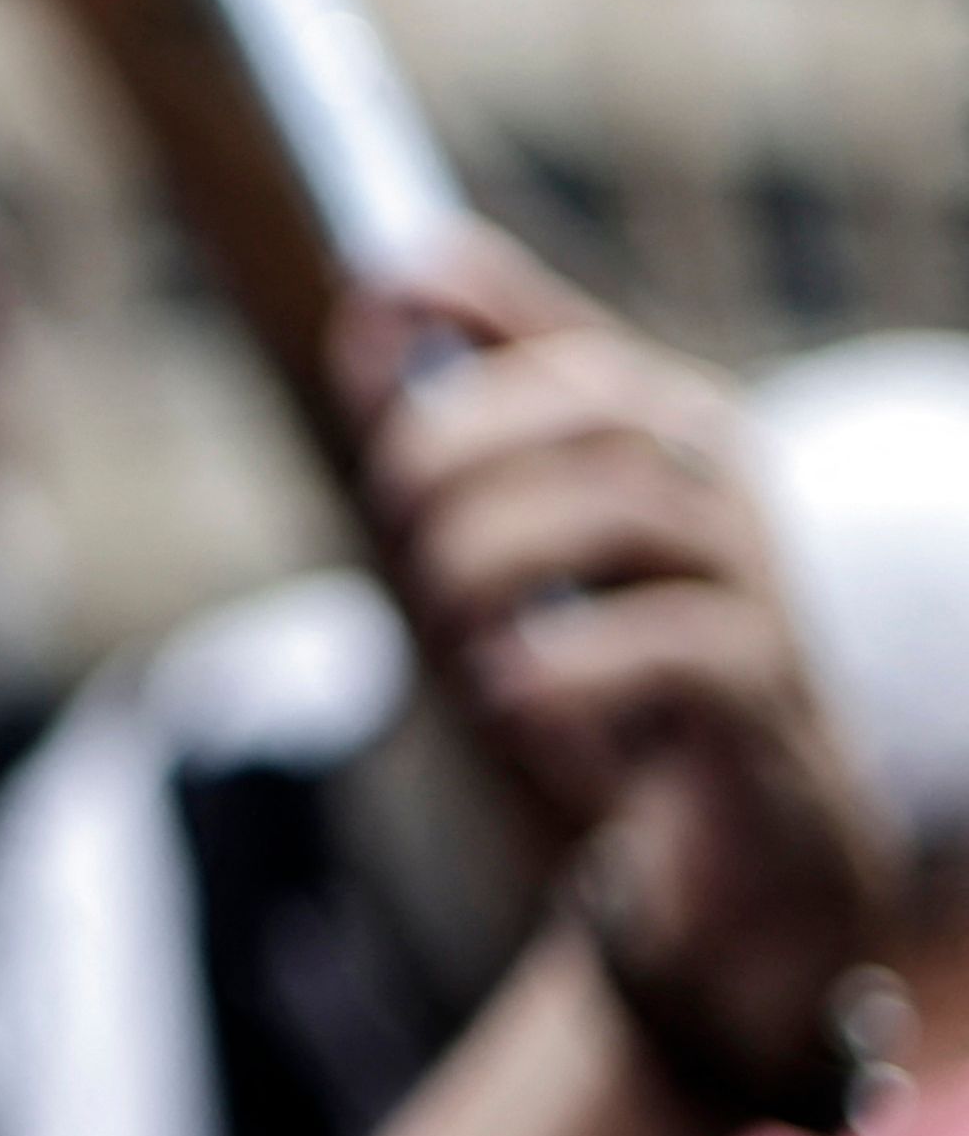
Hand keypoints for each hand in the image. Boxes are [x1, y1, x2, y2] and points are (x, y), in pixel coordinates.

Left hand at [342, 233, 899, 1127]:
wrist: (740, 839)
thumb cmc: (607, 672)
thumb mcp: (511, 548)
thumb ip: (445, 438)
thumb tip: (368, 315)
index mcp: (658, 431)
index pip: (566, 332)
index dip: (470, 301)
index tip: (374, 296)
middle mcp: (719, 485)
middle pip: (597, 402)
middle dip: (458, 446)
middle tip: (395, 522)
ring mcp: (755, 584)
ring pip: (631, 507)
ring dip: (495, 554)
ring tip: (449, 619)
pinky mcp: (767, 695)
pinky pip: (681, 650)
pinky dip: (569, 667)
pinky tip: (509, 692)